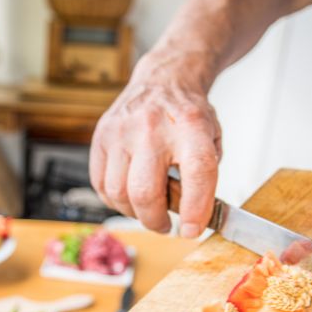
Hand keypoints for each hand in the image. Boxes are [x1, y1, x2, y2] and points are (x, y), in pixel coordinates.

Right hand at [90, 53, 221, 236]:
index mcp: (191, 126)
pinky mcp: (102, 136)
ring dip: (134, 213)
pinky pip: (100, 184)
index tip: (191, 230)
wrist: (163, 81)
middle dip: (156, 221)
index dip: (195, 209)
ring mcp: (122, 131)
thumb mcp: (211, 141)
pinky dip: (115, 200)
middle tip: (165, 225)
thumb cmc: (187, 117)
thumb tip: (191, 221)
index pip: (197, 173)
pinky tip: (129, 195)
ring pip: (118, 193)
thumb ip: (204, 180)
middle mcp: (152, 127)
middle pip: (145, 192)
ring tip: (147, 208)